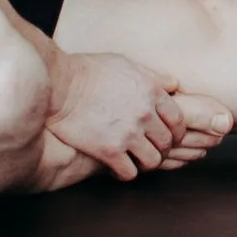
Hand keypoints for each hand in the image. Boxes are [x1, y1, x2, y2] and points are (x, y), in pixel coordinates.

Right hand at [44, 47, 231, 180]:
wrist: (58, 85)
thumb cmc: (87, 71)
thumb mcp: (125, 64)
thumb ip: (152, 76)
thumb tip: (173, 85)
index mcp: (151, 92)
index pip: (178, 120)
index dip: (176, 131)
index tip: (168, 136)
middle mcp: (145, 114)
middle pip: (168, 142)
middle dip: (162, 148)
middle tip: (151, 149)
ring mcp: (128, 133)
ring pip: (153, 161)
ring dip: (146, 163)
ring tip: (136, 160)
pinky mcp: (109, 150)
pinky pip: (130, 172)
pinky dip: (126, 172)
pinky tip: (117, 166)